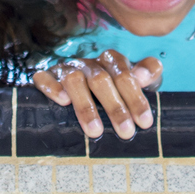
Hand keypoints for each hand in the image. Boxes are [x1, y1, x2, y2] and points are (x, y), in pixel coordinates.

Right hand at [31, 49, 160, 140]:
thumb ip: (148, 72)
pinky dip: (52, 88)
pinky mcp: (48, 77)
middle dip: (115, 107)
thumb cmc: (115, 89)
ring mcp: (67, 69)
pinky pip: (45, 78)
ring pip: (74, 80)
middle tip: (126, 132)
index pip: (125, 75)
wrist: (78, 87)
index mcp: (111, 61)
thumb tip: (144, 75)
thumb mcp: (137, 81)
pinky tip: (62, 101)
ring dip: (86, 106)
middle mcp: (89, 64)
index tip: (145, 122)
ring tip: (96, 131)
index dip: (135, 98)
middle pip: (101, 79)